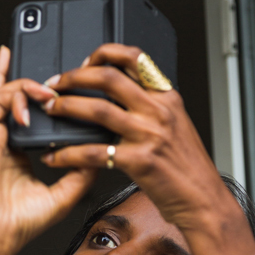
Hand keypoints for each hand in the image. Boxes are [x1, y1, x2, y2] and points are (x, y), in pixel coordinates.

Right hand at [0, 47, 96, 254]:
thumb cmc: (20, 222)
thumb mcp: (65, 195)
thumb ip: (82, 171)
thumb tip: (102, 150)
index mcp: (25, 151)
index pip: (36, 115)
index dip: (49, 98)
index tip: (71, 88)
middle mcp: (8, 139)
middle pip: (18, 96)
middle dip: (37, 79)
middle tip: (61, 78)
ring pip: (7, 91)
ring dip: (28, 85)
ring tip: (47, 92)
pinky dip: (13, 96)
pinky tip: (28, 111)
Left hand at [40, 44, 254, 254]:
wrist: (204, 201)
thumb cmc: (188, 169)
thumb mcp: (175, 127)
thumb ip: (151, 109)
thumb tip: (121, 98)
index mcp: (166, 98)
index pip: (134, 57)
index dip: (103, 53)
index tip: (84, 61)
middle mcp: (158, 111)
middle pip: (108, 77)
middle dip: (74, 77)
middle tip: (55, 84)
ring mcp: (149, 135)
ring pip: (97, 109)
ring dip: (66, 107)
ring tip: (50, 110)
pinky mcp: (138, 161)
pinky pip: (93, 152)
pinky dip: (68, 154)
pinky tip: (56, 157)